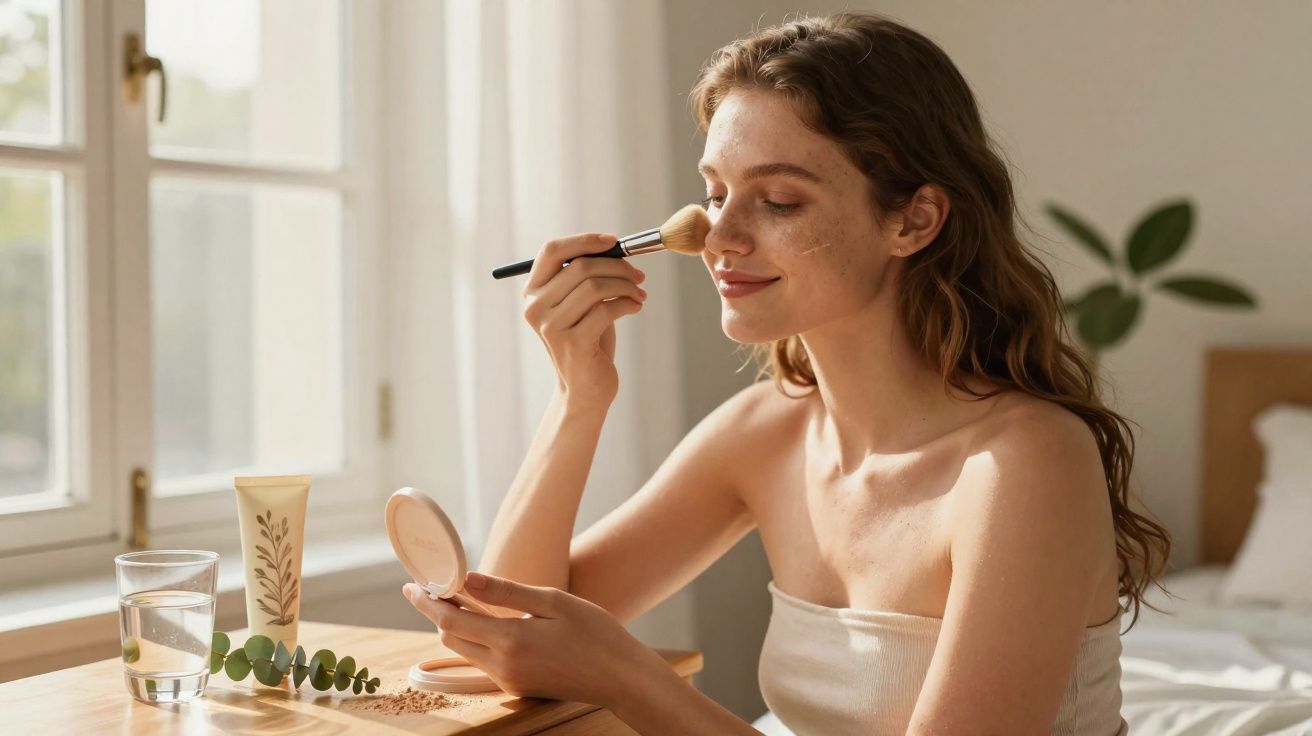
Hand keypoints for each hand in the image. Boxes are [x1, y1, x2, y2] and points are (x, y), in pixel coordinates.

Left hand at [401, 571, 667, 706]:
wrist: (621, 677)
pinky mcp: (519, 686)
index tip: (412, 585)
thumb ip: (506, 591)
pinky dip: (478, 639)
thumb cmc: (595, 633)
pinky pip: (485, 661)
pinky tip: (489, 621)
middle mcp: (503, 665)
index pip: (451, 620)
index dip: (427, 601)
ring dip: (458, 626)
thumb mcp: (553, 601)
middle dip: (438, 612)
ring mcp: (510, 680)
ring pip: (467, 651)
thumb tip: (467, 579)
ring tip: (460, 599)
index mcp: (510, 640)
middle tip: (436, 587)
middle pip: (451, 638)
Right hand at [521, 234, 646, 407]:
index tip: (614, 241)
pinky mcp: (572, 344)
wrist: (585, 388)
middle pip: (580, 266)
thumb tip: (616, 247)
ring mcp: (551, 327)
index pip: (552, 251)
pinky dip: (628, 304)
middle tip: (638, 276)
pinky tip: (636, 307)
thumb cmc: (588, 340)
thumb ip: (587, 276)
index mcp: (533, 292)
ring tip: (639, 294)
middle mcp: (535, 308)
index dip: (584, 241)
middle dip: (617, 266)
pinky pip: (606, 309)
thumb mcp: (582, 304)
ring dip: (626, 286)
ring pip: (595, 286)